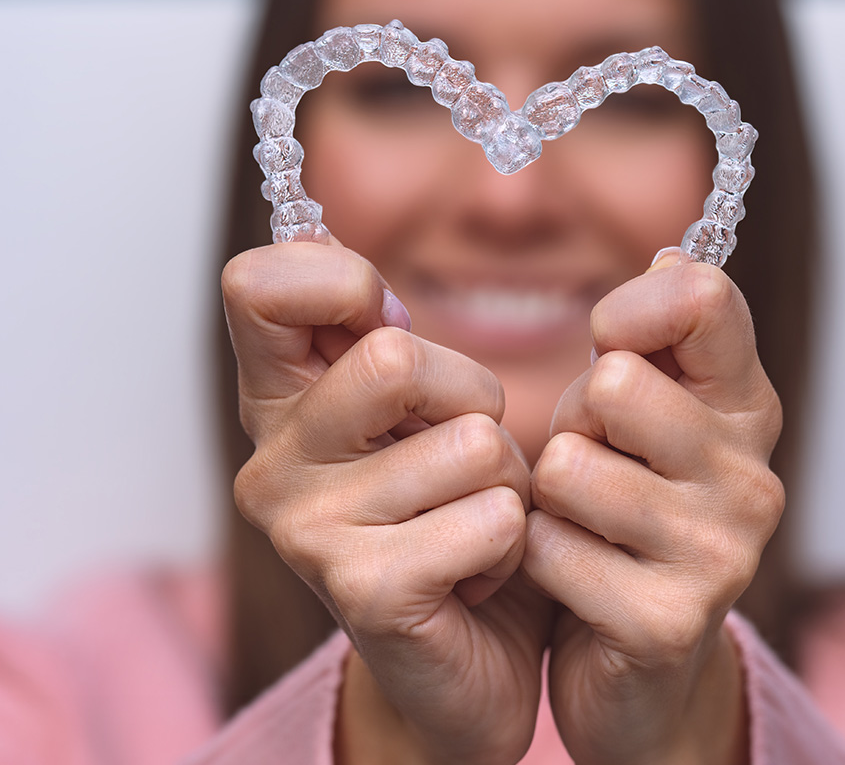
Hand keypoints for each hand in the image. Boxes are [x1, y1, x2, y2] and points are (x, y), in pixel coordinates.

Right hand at [222, 239, 550, 764]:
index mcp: (280, 400)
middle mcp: (273, 461)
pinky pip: (493, 516)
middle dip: (471, 397)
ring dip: (507, 479)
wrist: (469, 659)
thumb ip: (376, 333)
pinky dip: (516, 539)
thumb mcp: (416, 408)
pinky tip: (480, 573)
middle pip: (396, 355)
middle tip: (463, 453)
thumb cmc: (450, 510)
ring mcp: (308, 531)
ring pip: (471, 440)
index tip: (384, 321)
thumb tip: (333, 257)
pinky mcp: (365, 591)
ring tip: (473, 518)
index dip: (340, 281)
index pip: (257, 285)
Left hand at [522, 253, 783, 764]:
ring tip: (581, 521)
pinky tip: (572, 577)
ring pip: (566, 467)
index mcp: (745, 407)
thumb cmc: (622, 502)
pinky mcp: (667, 622)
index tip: (609, 346)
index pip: (702, 298)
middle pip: (613, 382)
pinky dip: (534, 556)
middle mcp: (751, 475)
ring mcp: (720, 554)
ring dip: (548, 495)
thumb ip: (656, 335)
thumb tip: (673, 254)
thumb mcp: (637, 409)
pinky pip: (545, 547)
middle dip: (575, 423)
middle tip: (592, 464)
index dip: (629, 310)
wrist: (630, 653)